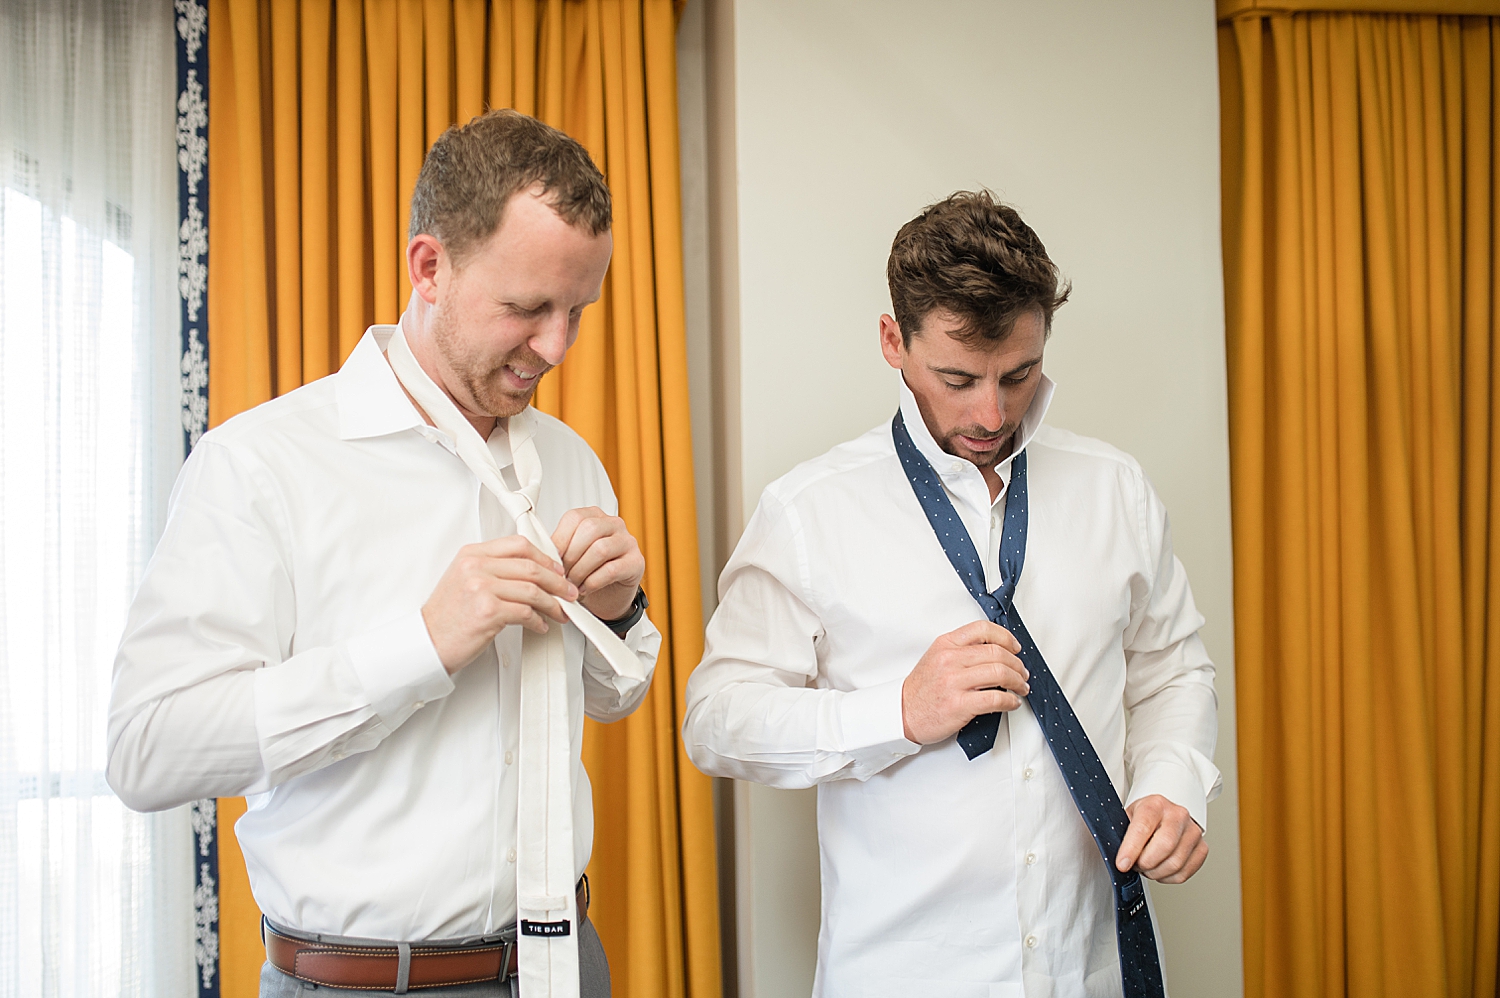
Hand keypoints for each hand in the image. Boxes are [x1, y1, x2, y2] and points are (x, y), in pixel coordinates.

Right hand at [422, 536, 576, 673]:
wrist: (427, 642)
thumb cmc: (447, 616)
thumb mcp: (464, 580)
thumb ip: (492, 569)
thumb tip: (531, 570)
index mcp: (471, 554)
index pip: (518, 545)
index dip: (544, 557)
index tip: (556, 570)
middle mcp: (475, 567)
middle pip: (531, 566)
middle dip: (557, 581)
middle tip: (568, 592)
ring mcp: (481, 588)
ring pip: (533, 590)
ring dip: (553, 603)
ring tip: (560, 612)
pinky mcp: (488, 611)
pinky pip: (526, 612)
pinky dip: (539, 620)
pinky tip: (541, 625)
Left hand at [551, 506, 644, 621]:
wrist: (607, 598)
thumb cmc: (588, 573)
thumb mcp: (570, 556)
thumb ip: (559, 548)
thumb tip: (539, 549)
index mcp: (595, 516)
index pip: (575, 517)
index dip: (560, 539)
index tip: (551, 558)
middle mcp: (614, 524)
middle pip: (589, 529)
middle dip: (570, 556)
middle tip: (562, 575)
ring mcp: (628, 542)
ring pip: (600, 549)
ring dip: (581, 570)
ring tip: (572, 584)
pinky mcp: (636, 562)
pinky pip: (612, 569)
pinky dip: (593, 582)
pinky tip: (585, 589)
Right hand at [900, 620, 1029, 743]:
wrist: (903, 713)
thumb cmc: (922, 689)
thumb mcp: (936, 657)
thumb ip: (962, 650)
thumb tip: (996, 650)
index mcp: (945, 644)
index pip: (983, 629)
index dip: (1006, 637)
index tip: (1015, 647)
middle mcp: (949, 660)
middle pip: (997, 653)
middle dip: (1017, 664)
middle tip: (1022, 673)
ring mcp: (953, 682)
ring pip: (1000, 673)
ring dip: (1018, 682)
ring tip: (1020, 687)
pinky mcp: (959, 704)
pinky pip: (995, 699)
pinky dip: (1011, 701)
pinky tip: (1012, 702)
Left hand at [1116, 795, 1207, 883]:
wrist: (1165, 814)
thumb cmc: (1144, 818)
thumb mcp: (1127, 817)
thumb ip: (1120, 834)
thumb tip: (1111, 854)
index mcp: (1155, 804)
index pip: (1143, 827)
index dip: (1131, 849)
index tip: (1122, 864)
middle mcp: (1178, 815)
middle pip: (1164, 847)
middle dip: (1145, 863)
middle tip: (1135, 864)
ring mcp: (1193, 831)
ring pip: (1174, 864)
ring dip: (1155, 872)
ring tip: (1146, 866)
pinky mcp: (1202, 848)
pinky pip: (1184, 873)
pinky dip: (1167, 877)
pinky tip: (1159, 869)